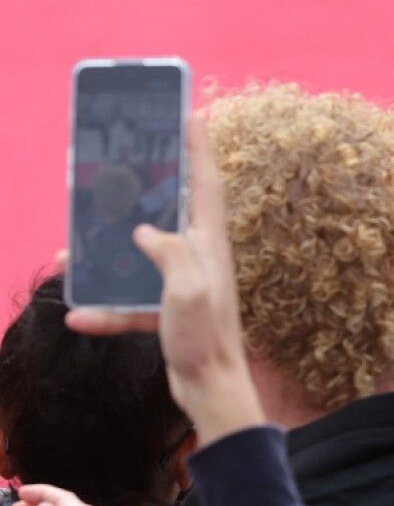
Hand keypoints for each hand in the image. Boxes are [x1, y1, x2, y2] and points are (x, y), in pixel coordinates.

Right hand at [64, 115, 263, 444]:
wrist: (210, 390)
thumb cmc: (205, 339)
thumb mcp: (188, 290)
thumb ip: (170, 253)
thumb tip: (144, 230)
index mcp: (209, 244)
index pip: (205, 184)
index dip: (198, 148)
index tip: (191, 115)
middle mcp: (198, 257)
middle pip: (167, 211)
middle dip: (143, 190)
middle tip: (116, 167)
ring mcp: (182, 283)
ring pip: (137, 257)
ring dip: (105, 256)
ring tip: (70, 251)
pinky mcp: (167, 311)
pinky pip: (128, 303)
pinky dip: (105, 310)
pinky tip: (79, 317)